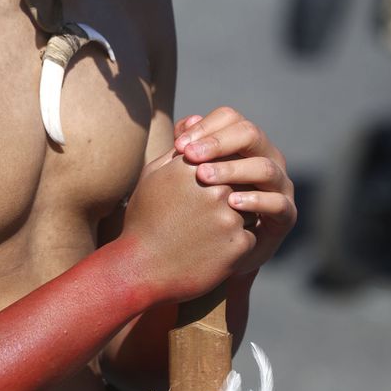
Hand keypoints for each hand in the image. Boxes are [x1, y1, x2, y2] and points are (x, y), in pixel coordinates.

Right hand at [122, 151, 256, 303]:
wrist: (140, 269)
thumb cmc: (145, 219)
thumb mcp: (153, 177)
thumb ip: (178, 148)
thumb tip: (197, 120)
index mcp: (192, 166)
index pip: (225, 159)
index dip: (217, 177)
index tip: (201, 193)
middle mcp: (214, 187)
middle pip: (240, 182)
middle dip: (228, 197)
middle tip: (202, 216)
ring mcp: (228, 216)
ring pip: (250, 209)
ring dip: (235, 219)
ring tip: (204, 233)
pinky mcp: (239, 243)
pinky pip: (250, 235)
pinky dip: (234, 243)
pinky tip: (210, 250)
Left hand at [172, 107, 296, 271]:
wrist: (205, 253)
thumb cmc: (192, 207)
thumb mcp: (182, 177)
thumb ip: (186, 150)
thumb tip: (187, 122)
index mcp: (242, 143)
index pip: (230, 118)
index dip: (205, 127)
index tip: (178, 146)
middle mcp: (265, 157)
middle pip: (250, 134)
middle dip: (218, 143)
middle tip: (189, 157)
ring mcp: (279, 185)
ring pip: (264, 167)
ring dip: (233, 169)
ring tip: (204, 177)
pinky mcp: (286, 215)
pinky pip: (278, 203)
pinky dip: (255, 201)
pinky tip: (231, 203)